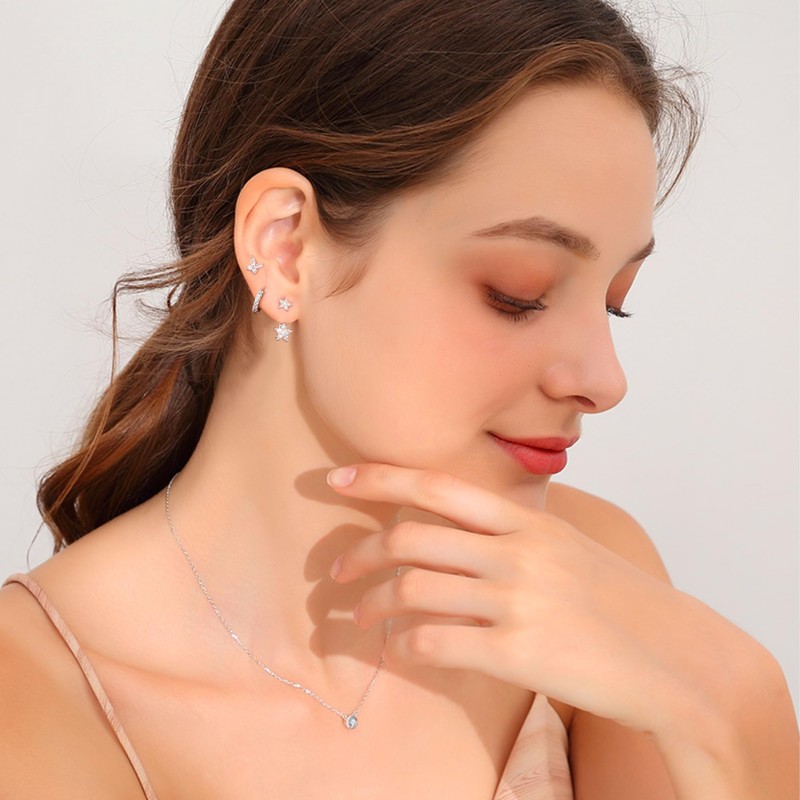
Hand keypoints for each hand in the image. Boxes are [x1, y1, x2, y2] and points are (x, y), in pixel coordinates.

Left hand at [325, 462, 758, 739]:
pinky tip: (399, 649)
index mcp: (528, 521)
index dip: (381, 478)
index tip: (337, 480)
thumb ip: (514, 535)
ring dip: (373, 603)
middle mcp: (519, 553)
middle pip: (412, 537)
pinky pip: (435, 643)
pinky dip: (403, 645)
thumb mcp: (568, 547)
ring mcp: (518, 602)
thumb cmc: (617, 600)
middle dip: (360, 552)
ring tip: (360, 616)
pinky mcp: (519, 654)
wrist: (676, 658)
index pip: (439, 486)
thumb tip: (454, 533)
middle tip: (336, 570)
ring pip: (414, 590)